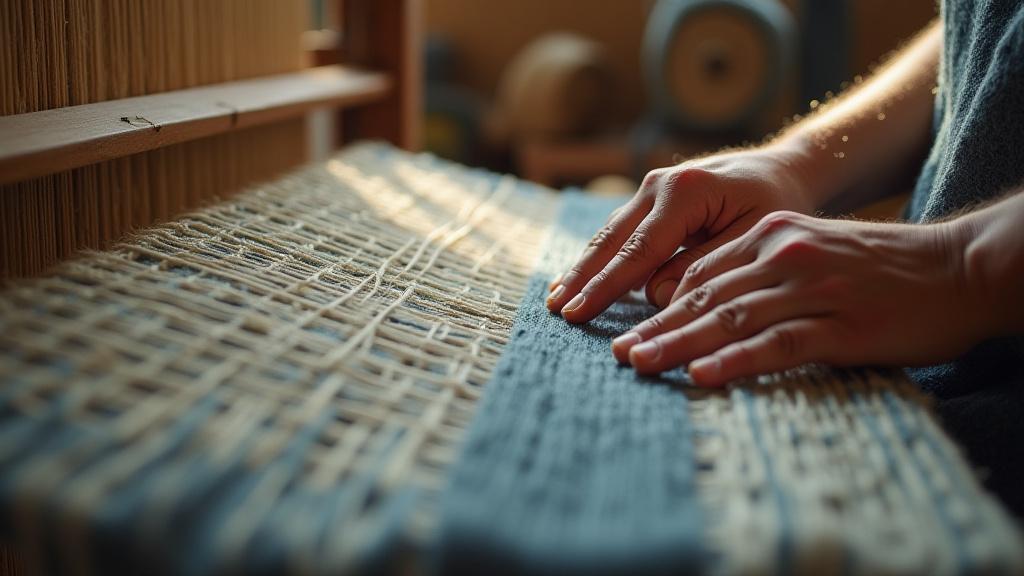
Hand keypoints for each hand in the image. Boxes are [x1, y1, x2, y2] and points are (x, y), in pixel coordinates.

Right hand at [546, 143, 816, 322]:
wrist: (784, 169)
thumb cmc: (776, 205)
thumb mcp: (752, 239)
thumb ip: (702, 268)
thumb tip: (653, 296)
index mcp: (686, 191)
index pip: (638, 250)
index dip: (606, 286)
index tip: (579, 313)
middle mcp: (660, 184)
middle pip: (612, 240)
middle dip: (583, 277)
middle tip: (555, 311)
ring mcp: (651, 187)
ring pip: (609, 235)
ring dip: (583, 268)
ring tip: (555, 300)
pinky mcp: (650, 198)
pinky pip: (619, 233)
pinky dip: (598, 257)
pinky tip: (576, 279)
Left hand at [611, 211, 984, 385]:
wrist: (958, 268)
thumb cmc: (880, 267)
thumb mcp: (813, 249)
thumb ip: (762, 269)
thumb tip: (708, 302)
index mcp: (772, 236)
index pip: (700, 272)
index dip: (660, 303)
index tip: (629, 329)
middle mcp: (784, 256)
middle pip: (704, 296)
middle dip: (656, 327)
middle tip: (618, 354)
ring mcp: (811, 290)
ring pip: (729, 319)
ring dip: (679, 344)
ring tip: (640, 365)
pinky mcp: (840, 326)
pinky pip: (777, 345)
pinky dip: (735, 360)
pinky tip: (702, 375)